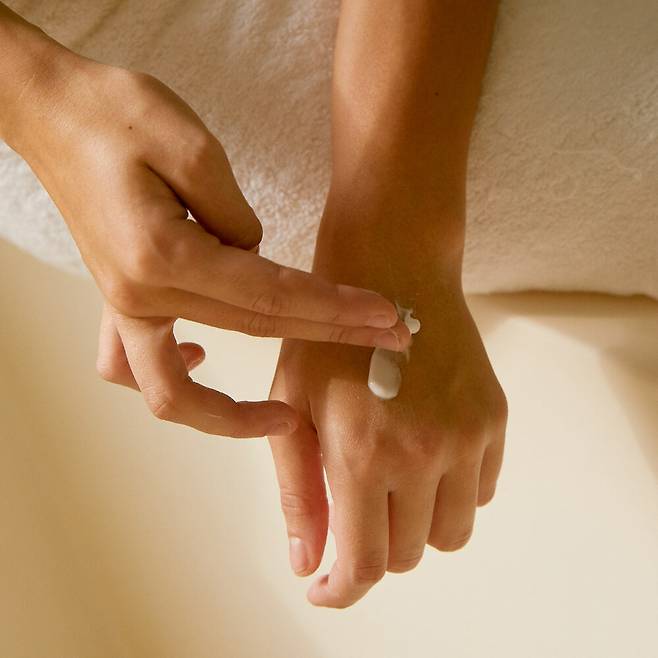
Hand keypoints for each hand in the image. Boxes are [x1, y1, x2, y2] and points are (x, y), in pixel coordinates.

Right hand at [7, 43, 410, 436]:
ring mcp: (124, 306)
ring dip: (233, 412)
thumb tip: (255, 255)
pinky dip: (176, 379)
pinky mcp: (119, 300)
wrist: (50, 113)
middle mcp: (140, 297)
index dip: (334, 309)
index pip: (271, 296)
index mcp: (163, 257)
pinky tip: (206, 357)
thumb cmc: (113, 114)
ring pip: (175, 390)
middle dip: (325, 338)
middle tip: (384, 344)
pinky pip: (134, 367)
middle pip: (251, 333)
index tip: (386, 316)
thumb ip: (235, 215)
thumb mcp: (190, 144)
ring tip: (284, 414)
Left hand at [268, 204, 507, 605]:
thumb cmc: (326, 336)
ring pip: (452, 533)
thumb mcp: (293, 406)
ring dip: (417, 526)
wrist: (393, 271)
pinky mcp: (494, 419)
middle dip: (375, 548)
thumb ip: (298, 490)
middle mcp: (422, 453)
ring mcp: (467, 436)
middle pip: (409, 554)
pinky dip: (452, 493)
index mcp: (361, 452)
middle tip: (354, 512)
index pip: (366, 564)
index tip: (327, 586)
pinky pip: (483, 492)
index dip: (342, 588)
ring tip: (392, 485)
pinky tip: (425, 457)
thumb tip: (306, 562)